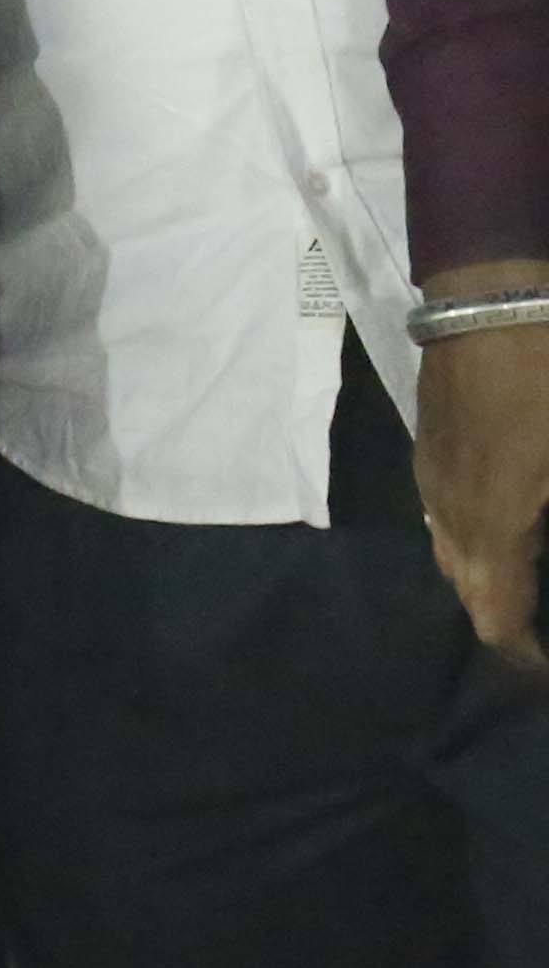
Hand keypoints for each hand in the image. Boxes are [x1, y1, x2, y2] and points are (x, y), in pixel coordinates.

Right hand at [425, 273, 548, 662]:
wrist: (489, 299)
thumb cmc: (547, 377)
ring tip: (525, 588)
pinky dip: (473, 543)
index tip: (542, 668)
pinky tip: (502, 528)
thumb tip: (544, 548)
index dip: (523, 654)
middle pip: (468, 594)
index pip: (498, 617)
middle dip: (504, 623)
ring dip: (485, 583)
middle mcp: (453, 514)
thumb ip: (547, 523)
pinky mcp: (429, 450)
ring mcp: (434, 480)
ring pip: (451, 556)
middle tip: (538, 630)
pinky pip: (444, 519)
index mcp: (495, 523)